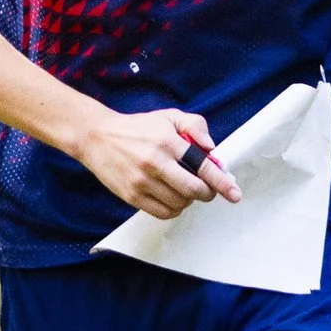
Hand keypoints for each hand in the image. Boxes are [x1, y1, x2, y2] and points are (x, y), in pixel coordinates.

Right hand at [75, 106, 241, 218]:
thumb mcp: (168, 117)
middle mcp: (154, 162)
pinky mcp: (131, 196)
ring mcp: (142, 181)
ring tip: (183, 188)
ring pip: (180, 203)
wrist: (96, 137)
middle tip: (208, 190)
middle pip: (193, 190)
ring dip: (189, 200)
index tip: (234, 193)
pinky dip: (174, 209)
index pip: (201, 166)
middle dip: (207, 193)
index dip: (221, 182)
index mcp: (166, 141)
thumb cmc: (137, 128)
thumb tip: (211, 148)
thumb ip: (194, 126)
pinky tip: (172, 198)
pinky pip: (163, 213)